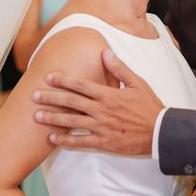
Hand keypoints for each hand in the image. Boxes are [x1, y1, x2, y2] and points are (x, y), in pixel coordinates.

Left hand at [33, 49, 163, 154]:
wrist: (160, 132)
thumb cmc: (150, 106)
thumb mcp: (137, 83)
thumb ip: (119, 68)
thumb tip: (105, 52)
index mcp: (108, 94)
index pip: (81, 85)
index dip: (63, 80)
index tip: (48, 77)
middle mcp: (101, 110)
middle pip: (71, 102)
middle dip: (51, 98)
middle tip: (34, 95)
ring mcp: (101, 127)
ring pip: (72, 122)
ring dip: (53, 118)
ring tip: (37, 116)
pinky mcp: (104, 142)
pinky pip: (81, 142)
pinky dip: (65, 140)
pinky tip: (53, 139)